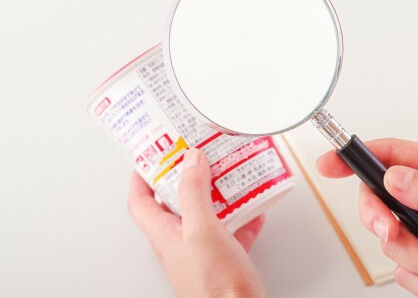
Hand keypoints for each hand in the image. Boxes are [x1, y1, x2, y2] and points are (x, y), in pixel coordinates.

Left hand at [128, 148, 265, 297]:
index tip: (155, 155)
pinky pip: (231, 231)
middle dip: (188, 179)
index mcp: (165, 235)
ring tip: (229, 177)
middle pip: (175, 204)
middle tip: (198, 159)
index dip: (143, 176)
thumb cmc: (216, 283)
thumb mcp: (202, 228)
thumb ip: (194, 192)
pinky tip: (254, 209)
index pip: (141, 201)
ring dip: (217, 194)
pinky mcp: (224, 260)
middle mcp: (179, 243)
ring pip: (205, 215)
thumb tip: (190, 161)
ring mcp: (202, 252)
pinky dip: (242, 216)